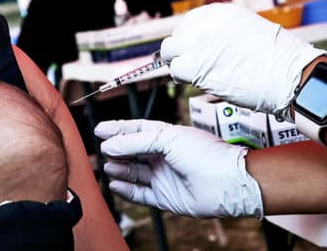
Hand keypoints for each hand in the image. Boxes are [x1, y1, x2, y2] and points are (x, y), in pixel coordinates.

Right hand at [96, 120, 262, 218]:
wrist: (227, 183)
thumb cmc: (205, 155)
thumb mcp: (166, 138)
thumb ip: (135, 142)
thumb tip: (109, 145)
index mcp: (166, 136)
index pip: (136, 130)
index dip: (117, 129)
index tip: (99, 129)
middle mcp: (163, 156)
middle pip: (132, 151)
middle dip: (116, 149)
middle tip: (102, 148)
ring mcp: (163, 176)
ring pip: (133, 172)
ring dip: (119, 168)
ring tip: (109, 165)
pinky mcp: (164, 197)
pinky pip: (139, 193)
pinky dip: (125, 189)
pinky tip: (115, 183)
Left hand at [161, 3, 326, 116]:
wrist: (289, 76)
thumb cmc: (278, 61)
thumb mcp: (250, 31)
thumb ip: (225, 34)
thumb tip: (207, 46)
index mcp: (221, 12)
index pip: (192, 21)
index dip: (193, 38)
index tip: (197, 49)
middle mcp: (205, 23)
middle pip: (179, 34)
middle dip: (184, 49)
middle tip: (194, 64)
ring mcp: (196, 43)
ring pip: (170, 51)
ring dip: (179, 62)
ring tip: (195, 73)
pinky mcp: (192, 65)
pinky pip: (175, 69)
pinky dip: (181, 77)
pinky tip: (196, 81)